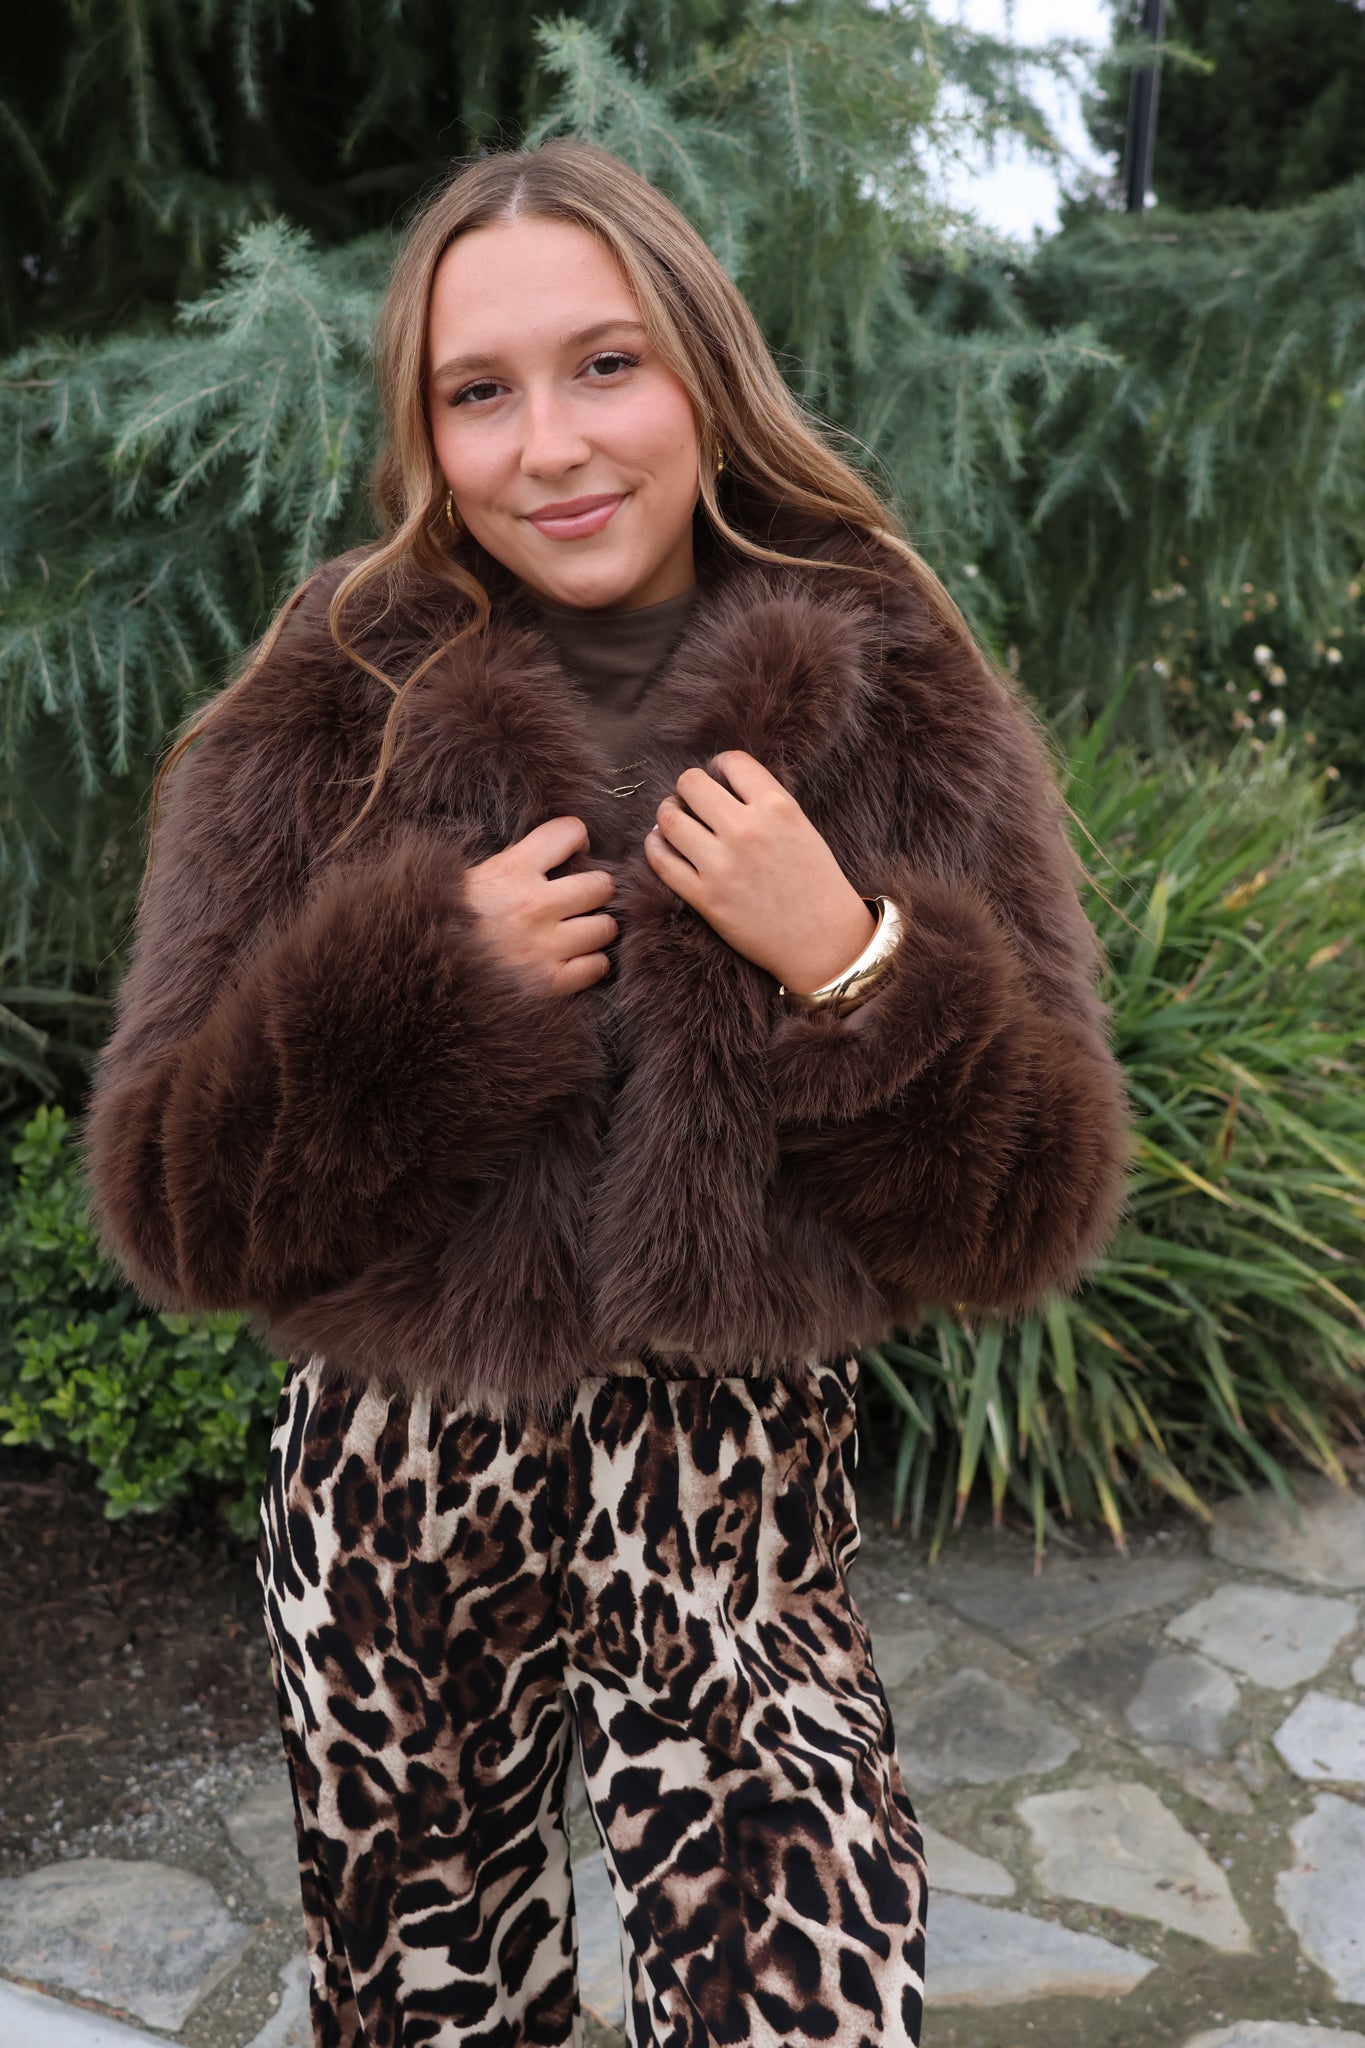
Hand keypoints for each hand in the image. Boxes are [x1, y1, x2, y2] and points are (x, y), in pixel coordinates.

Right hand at [463, 816, 615, 995]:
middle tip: (583, 898)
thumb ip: (515, 863)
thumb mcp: (474, 877)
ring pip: (605, 928)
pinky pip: (596, 966)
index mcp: (513, 870)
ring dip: (596, 928)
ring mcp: (545, 946)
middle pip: (601, 885)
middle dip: (595, 889)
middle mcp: (534, 905)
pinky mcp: (550, 982)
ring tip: (580, 931)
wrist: (425, 968)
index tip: (576, 852)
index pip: (569, 832)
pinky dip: (591, 963)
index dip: (578, 840)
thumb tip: (554, 852)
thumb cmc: (449, 920)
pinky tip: (576, 958)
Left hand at [644, 750, 876, 990]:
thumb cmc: (816, 884)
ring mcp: (723, 865)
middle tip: (693, 802)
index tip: (719, 779)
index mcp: (777, 808)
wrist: (824, 941)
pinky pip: (661, 860)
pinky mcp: (705, 897)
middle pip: (691, 783)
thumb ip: (765, 803)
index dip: (720, 766)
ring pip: (669, 818)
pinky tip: (664, 846)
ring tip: (676, 822)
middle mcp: (747, 830)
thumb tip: (721, 785)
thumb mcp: (802, 828)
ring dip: (668, 815)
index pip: (732, 761)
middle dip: (688, 788)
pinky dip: (656, 846)